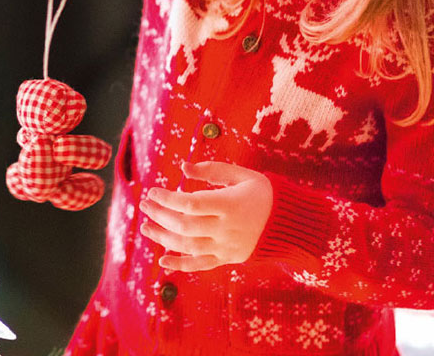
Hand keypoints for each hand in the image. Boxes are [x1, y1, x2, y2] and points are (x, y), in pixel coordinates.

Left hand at [138, 161, 273, 272]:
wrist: (289, 224)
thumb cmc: (262, 193)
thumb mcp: (242, 175)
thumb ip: (212, 170)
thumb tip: (183, 167)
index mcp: (230, 205)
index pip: (191, 204)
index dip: (168, 199)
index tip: (152, 191)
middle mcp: (226, 229)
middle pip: (185, 225)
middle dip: (160, 215)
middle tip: (144, 205)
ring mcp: (226, 247)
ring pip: (188, 246)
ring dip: (163, 238)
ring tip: (145, 227)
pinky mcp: (227, 259)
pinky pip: (201, 265)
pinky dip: (180, 265)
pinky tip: (162, 261)